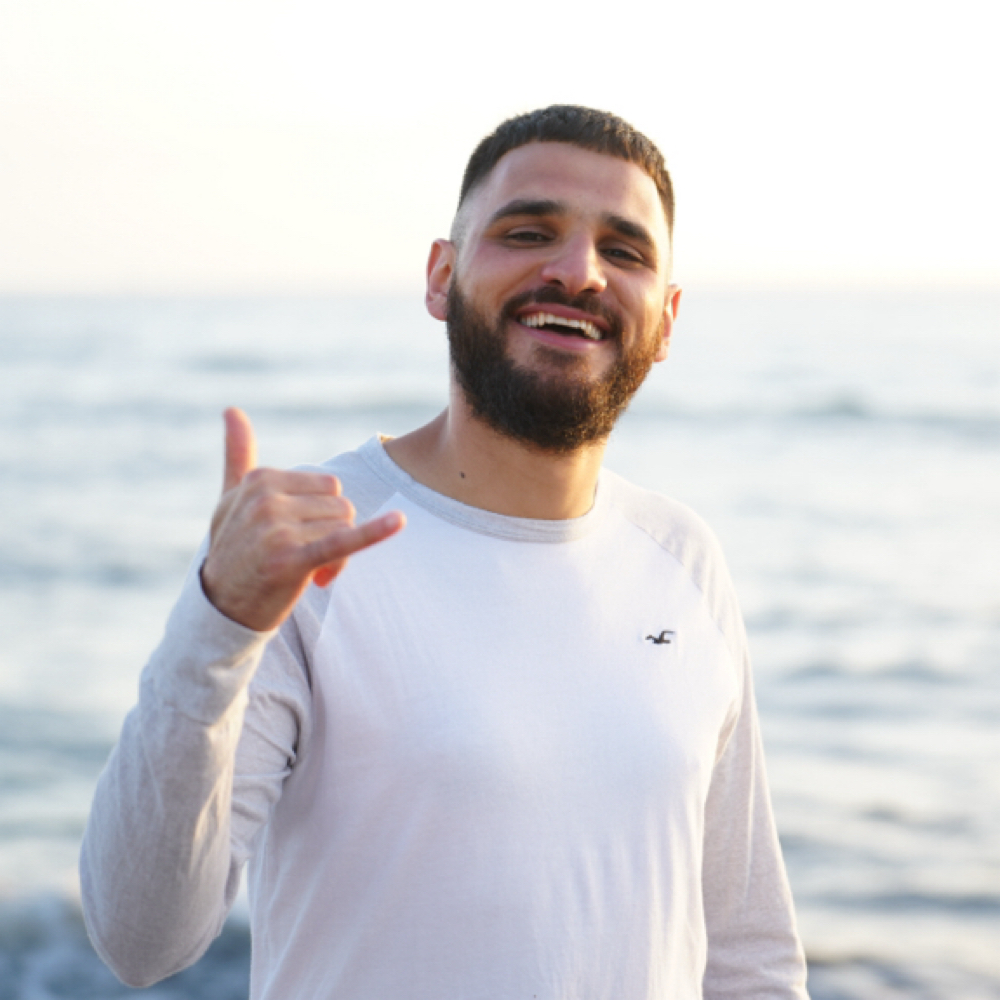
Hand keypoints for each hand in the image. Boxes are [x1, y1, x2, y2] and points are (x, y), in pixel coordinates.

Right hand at [200, 408, 404, 631]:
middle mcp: (267, 499)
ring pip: (345, 527)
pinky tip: (398, 521)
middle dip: (333, 534)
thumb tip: (232, 409)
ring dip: (338, 557)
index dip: (324, 514)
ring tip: (309, 573)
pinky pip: (343, 541)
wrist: (220, 607)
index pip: (329, 485)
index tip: (299, 536)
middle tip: (307, 559)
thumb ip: (238, 454)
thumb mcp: (230, 498)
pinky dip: (374, 533)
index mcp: (261, 479)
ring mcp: (277, 529)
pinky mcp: (291, 560)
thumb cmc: (232, 549)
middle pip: (341, 506)